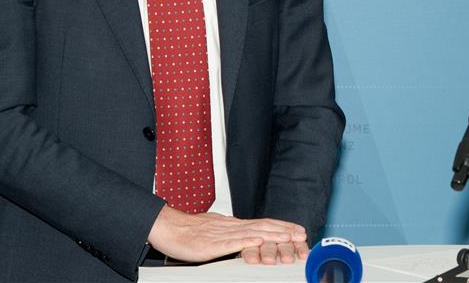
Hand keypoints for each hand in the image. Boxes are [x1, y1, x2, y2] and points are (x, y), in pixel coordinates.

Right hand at [147, 205, 306, 262]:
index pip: (263, 223)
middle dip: (284, 231)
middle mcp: (231, 226)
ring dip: (271, 235)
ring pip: (251, 233)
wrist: (166, 227)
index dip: (282, 227)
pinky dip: (245, 241)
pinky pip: (230, 243)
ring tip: (288, 238)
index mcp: (233, 225)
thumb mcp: (216, 230)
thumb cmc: (188, 231)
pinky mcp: (209, 244)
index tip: (298, 231)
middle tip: (302, 235)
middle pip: (262, 226)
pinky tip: (257, 242)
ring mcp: (221, 234)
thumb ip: (233, 233)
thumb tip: (249, 236)